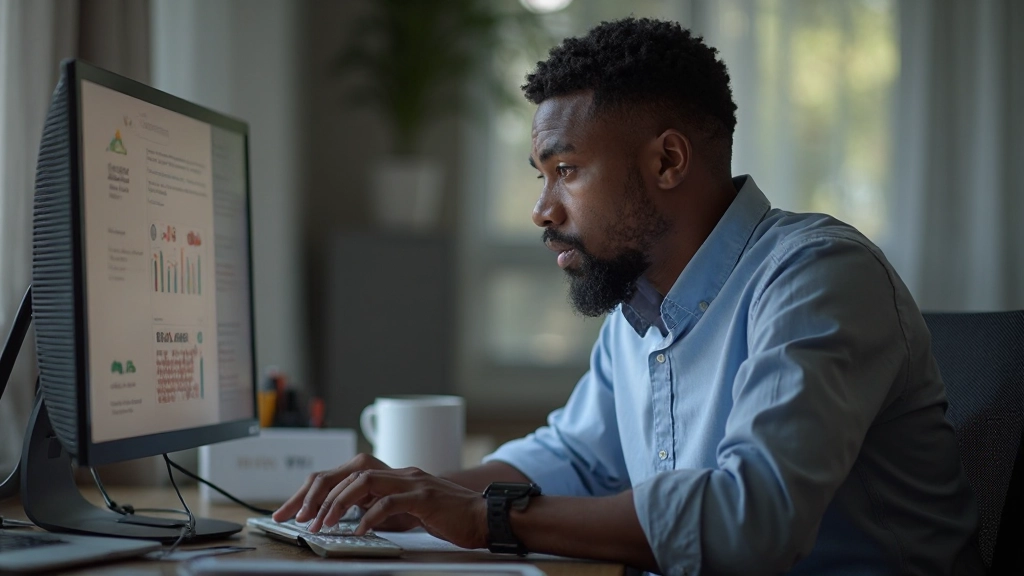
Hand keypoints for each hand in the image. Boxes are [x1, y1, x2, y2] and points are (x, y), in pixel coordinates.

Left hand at [273, 454, 486, 548]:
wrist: (486, 517)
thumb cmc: (451, 517)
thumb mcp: (410, 510)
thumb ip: (386, 507)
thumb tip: (355, 518)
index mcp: (396, 475)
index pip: (348, 474)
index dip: (319, 491)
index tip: (297, 512)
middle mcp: (401, 473)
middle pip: (349, 473)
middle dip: (319, 496)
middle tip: (302, 519)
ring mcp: (413, 482)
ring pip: (364, 482)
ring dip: (338, 504)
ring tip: (324, 524)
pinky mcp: (425, 497)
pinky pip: (389, 503)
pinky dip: (370, 516)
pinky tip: (359, 530)